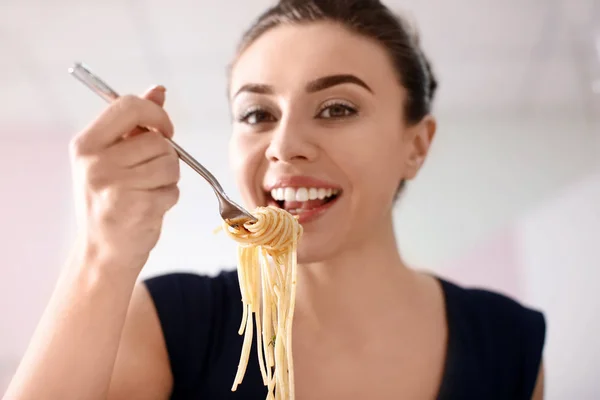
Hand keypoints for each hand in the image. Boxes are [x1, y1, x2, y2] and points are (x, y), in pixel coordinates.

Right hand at [69, 86, 179, 271]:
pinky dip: (169, 198)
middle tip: (149, 175)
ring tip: (148, 192)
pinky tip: (149, 208)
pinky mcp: (138, 207)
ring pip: (170, 164)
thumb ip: (135, 123)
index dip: (156, 114)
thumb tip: (159, 90)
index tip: (164, 130)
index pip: (129, 106)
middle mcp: (96, 163)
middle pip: (158, 140)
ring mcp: (116, 186)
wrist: (103, 251)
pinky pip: (173, 190)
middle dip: (166, 156)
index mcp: (86, 144)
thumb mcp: (112, 157)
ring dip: (169, 179)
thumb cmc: (110, 200)